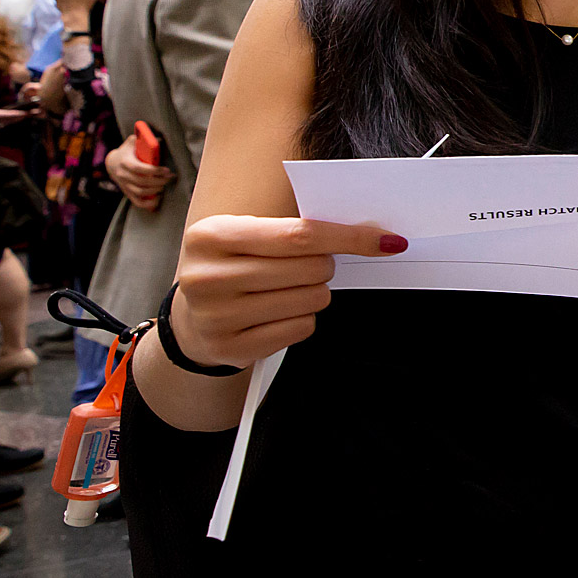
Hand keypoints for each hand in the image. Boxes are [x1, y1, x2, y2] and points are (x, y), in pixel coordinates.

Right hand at [105, 145, 174, 210]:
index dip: (154, 170)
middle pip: (141, 182)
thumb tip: (158, 139)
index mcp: (124, 162)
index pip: (139, 168)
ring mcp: (124, 185)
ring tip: (164, 185)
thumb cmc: (128, 151)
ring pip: (140, 192)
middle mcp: (122, 175)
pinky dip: (148, 204)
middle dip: (159, 181)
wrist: (112, 162)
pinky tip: (159, 199)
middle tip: (170, 177)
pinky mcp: (127, 192)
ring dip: (155, 190)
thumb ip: (142, 139)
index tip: (166, 170)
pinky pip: (137, 202)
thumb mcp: (132, 142)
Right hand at [170, 215, 405, 367]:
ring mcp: (216, 316)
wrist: (192, 317)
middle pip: (310, 269)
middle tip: (308, 267)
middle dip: (325, 266)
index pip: (299, 235)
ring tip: (286, 290)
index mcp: (212, 236)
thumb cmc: (232, 266)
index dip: (349, 237)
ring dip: (314, 293)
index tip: (385, 241)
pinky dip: (302, 319)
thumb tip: (371, 235)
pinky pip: (301, 329)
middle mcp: (208, 276)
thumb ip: (295, 229)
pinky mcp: (231, 348)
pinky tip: (279, 313)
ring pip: (311, 300)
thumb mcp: (245, 235)